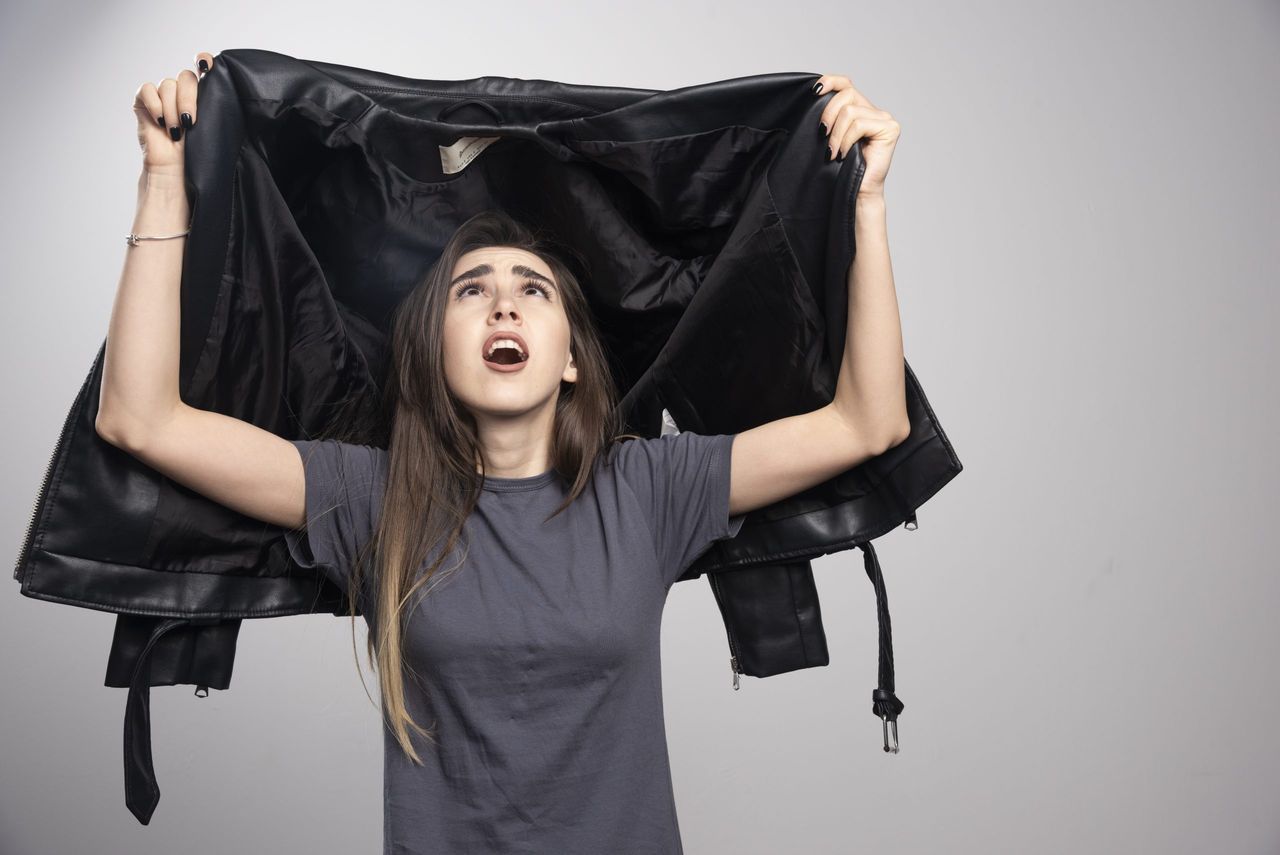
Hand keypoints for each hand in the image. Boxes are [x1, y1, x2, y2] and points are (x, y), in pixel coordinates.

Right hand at [132, 51, 216, 176]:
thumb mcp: (216, 129)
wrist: (176, 172)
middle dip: (188, 99)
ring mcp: (163, 96)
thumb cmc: (199, 155)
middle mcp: (183, 92)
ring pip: (167, 84)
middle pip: (186, 77)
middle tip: (189, 123)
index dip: (204, 61)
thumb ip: (220, 107)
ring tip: (175, 132)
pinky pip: (147, 90)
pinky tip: (160, 122)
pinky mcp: (144, 101)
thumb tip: (230, 89)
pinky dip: (154, 104)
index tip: (205, 65)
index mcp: (204, 96)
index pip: (204, 66)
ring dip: (171, 109)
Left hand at [813, 74, 898, 197]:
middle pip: (846, 93)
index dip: (830, 81)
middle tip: (822, 135)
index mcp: (860, 110)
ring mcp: (884, 119)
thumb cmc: (841, 170)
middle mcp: (874, 111)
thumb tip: (816, 96)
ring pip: (850, 111)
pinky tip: (843, 154)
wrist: (856, 193)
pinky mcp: (890, 129)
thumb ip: (830, 116)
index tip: (814, 91)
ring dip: (836, 134)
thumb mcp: (830, 137)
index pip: (846, 84)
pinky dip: (846, 140)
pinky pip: (859, 124)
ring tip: (833, 152)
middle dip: (828, 113)